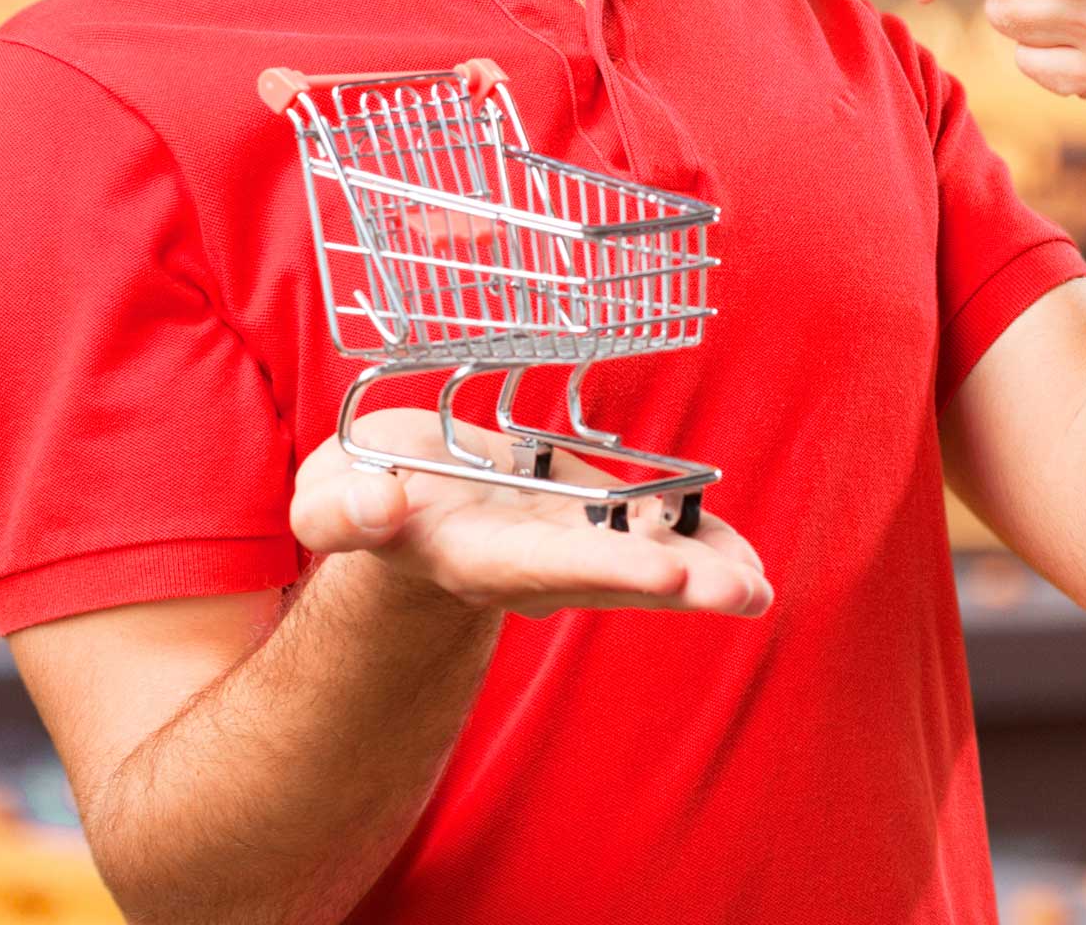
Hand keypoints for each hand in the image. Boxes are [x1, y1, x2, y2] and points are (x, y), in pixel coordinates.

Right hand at [289, 407, 773, 620]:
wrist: (392, 495)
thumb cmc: (358, 493)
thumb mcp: (325, 495)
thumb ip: (341, 511)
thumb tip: (378, 510)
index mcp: (472, 553)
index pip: (547, 564)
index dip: (606, 564)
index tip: (669, 571)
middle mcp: (530, 559)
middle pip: (611, 575)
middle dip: (678, 582)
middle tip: (747, 592)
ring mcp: (564, 540)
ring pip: (640, 557)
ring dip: (703, 568)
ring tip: (760, 581)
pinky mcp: (582, 513)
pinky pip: (645, 527)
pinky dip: (695, 536)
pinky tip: (744, 549)